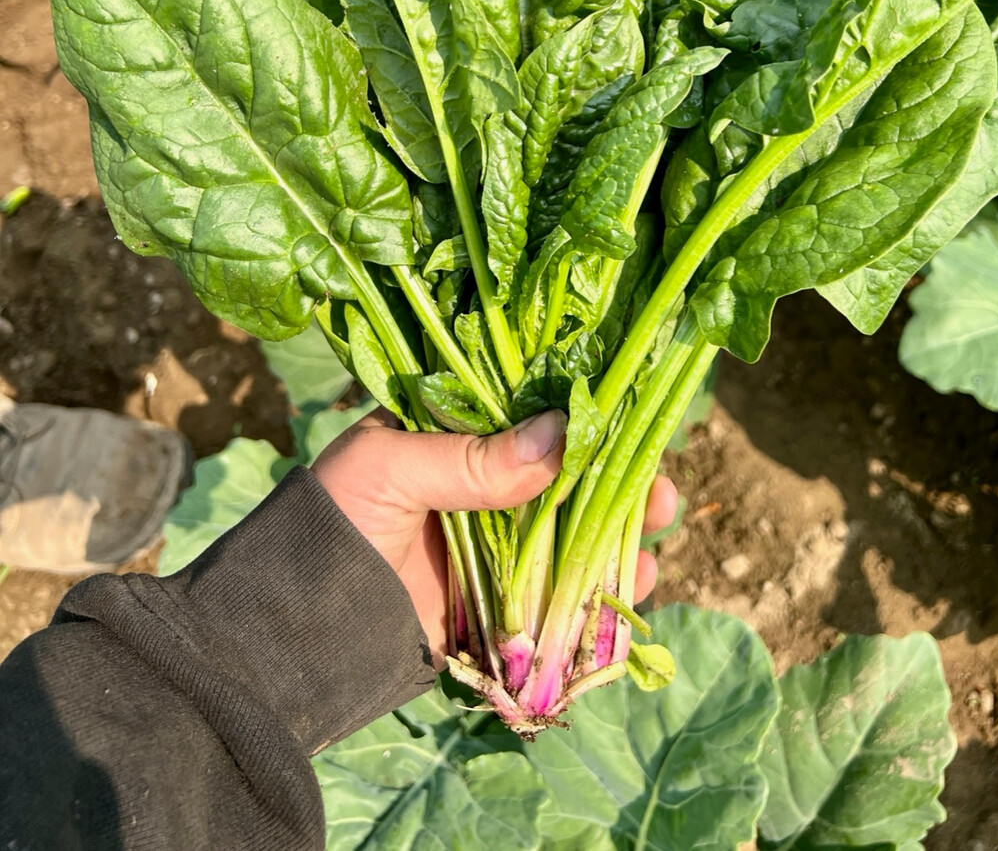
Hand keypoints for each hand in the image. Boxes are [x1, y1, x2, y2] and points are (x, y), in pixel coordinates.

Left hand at [313, 408, 677, 665]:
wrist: (283, 633)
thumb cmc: (328, 525)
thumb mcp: (390, 469)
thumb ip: (472, 458)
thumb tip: (561, 435)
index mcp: (450, 437)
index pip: (529, 415)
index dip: (583, 417)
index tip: (630, 421)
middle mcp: (478, 487)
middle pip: (566, 477)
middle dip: (618, 483)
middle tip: (663, 492)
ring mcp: (490, 549)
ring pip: (572, 537)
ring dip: (618, 539)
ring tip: (657, 542)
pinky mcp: (494, 607)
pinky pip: (556, 598)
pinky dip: (595, 597)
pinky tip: (630, 592)